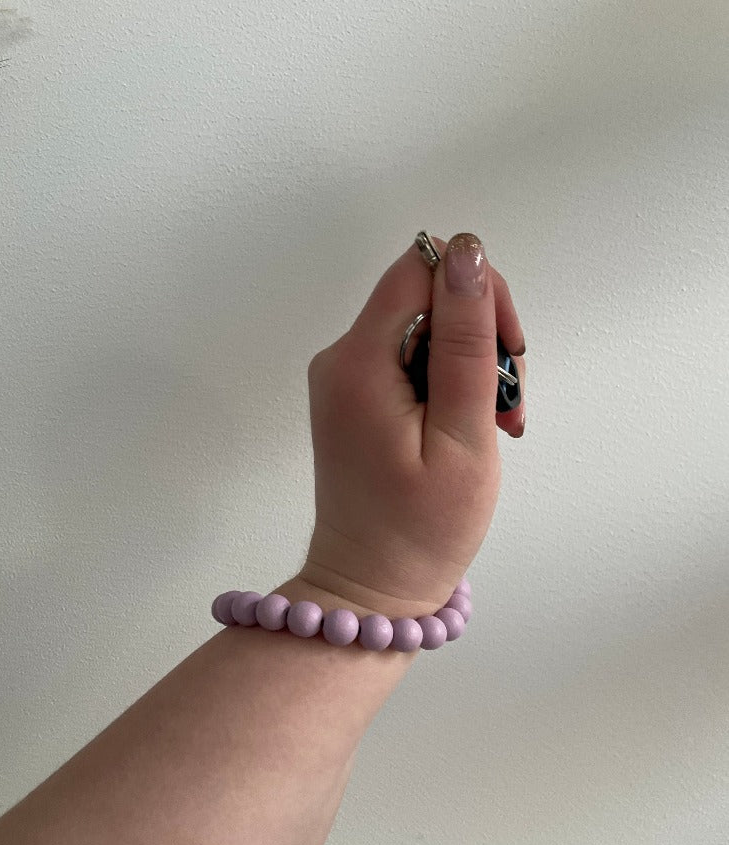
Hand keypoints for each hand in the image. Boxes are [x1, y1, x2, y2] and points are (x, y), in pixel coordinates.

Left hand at [298, 233, 526, 620]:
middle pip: (427, 297)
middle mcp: (341, 356)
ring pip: (426, 329)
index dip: (478, 295)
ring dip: (472, 368)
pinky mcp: (355, 398)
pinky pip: (411, 362)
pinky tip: (468, 430)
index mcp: (359, 360)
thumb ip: (466, 340)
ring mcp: (345, 378)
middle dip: (481, 338)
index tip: (508, 358)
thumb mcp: (462, 434)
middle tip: (505, 409)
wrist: (371, 591)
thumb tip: (466, 250)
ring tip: (493, 428)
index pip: (425, 267)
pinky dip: (448, 387)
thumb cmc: (423, 529)